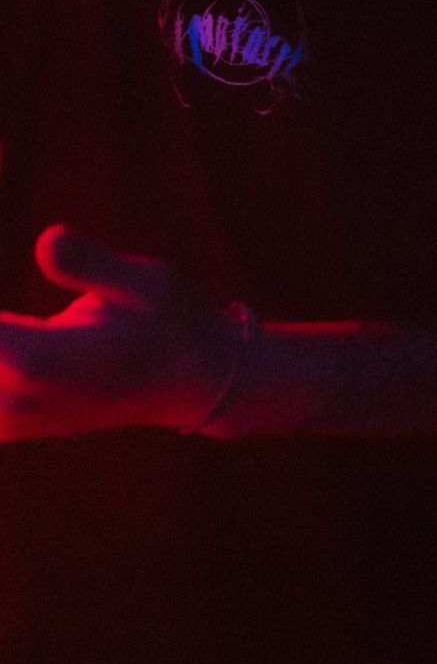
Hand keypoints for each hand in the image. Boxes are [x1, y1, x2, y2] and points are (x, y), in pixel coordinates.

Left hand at [0, 228, 232, 439]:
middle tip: (32, 322)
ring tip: (13, 329)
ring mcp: (3, 420)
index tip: (7, 264)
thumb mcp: (146, 283)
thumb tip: (46, 238)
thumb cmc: (170, 321)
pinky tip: (9, 334)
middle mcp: (10, 399)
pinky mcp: (3, 425)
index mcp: (37, 362)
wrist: (190, 382)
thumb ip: (90, 264)